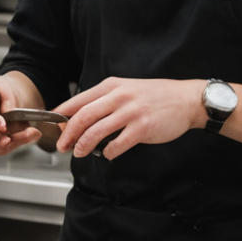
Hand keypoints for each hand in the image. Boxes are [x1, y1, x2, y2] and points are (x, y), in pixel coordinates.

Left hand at [54, 77, 205, 159]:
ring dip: (84, 145)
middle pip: (83, 117)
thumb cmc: (155, 96)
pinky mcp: (143, 127)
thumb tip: (80, 116)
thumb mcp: (126, 89)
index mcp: (111, 86)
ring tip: (79, 152)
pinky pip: (118, 143)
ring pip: (97, 131)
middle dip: (68, 133)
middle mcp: (119, 97)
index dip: (62, 115)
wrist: (186, 99)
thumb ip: (105, 100)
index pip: (78, 101)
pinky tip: (108, 154)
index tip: (54, 126)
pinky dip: (109, 152)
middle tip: (62, 145)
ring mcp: (131, 112)